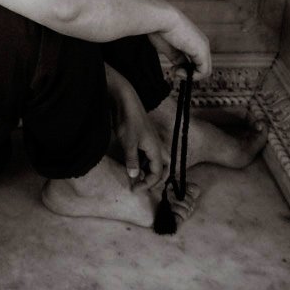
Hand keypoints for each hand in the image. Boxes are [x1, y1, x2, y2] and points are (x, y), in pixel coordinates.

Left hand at [107, 64, 167, 194]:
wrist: (126, 100)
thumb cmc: (128, 120)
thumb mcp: (128, 143)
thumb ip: (132, 161)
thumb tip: (135, 177)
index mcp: (156, 149)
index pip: (158, 173)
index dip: (148, 184)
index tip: (135, 189)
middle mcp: (158, 146)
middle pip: (164, 168)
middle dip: (156, 179)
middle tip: (142, 186)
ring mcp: (152, 142)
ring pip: (157, 161)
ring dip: (150, 171)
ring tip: (138, 178)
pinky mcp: (145, 138)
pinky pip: (150, 155)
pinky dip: (145, 163)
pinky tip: (135, 165)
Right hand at [153, 6, 212, 80]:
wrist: (161, 18)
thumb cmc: (160, 29)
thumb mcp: (169, 48)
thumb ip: (177, 58)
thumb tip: (181, 68)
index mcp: (194, 41)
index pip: (195, 61)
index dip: (184, 69)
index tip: (172, 68)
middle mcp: (201, 43)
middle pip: (201, 66)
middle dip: (187, 73)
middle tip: (174, 71)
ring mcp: (203, 47)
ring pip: (204, 70)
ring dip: (190, 75)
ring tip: (177, 71)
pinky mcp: (202, 51)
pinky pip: (204, 71)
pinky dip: (193, 76)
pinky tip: (180, 71)